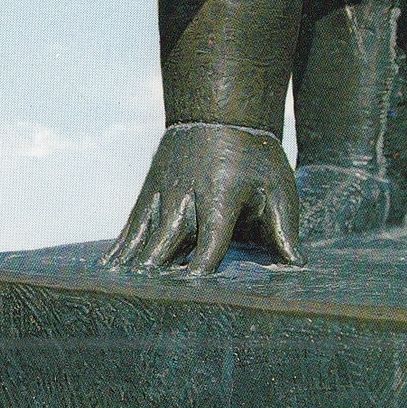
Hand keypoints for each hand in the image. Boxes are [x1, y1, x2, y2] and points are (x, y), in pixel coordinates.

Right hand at [104, 122, 301, 275]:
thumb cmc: (255, 154)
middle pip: (170, 237)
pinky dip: (122, 244)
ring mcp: (165, 189)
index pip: (211, 238)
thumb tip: (296, 265)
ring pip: (145, 231)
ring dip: (134, 261)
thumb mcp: (278, 185)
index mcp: (221, 195)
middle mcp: (188, 193)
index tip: (191, 290)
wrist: (221, 109)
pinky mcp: (151, 187)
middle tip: (150, 299)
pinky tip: (110, 266)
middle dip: (160, 268)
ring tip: (122, 288)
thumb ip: (284, 227)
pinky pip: (133, 220)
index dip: (202, 266)